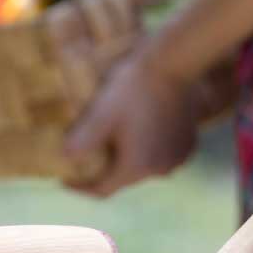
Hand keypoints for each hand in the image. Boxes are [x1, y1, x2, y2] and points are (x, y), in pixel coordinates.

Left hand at [62, 49, 197, 197]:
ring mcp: (177, 158)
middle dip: (104, 169)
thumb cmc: (134, 87)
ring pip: (143, 166)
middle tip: (87, 154)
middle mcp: (160, 170)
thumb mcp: (101, 113)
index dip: (81, 187)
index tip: (65, 179)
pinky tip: (137, 130)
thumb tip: (66, 158)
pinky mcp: (187, 144)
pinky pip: (160, 154)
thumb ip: (82, 141)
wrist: (174, 62)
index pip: (102, 190)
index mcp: (136, 167)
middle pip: (124, 178)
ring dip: (127, 157)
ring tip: (112, 140)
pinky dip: (147, 147)